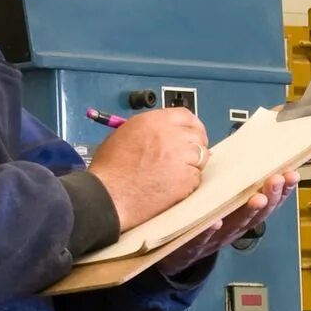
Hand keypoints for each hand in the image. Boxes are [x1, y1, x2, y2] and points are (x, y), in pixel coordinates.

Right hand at [86, 105, 208, 229]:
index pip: (186, 115)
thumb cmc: (109, 168)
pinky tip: (175, 185)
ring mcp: (180, 158)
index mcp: (154, 121)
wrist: (108, 194)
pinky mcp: (185, 179)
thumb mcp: (124, 134)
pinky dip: (190, 181)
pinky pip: (197, 176)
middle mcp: (170, 136)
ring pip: (202, 155)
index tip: (193, 132)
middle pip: (197, 135)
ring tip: (179, 171)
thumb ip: (149, 130)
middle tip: (189, 155)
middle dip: (196, 144)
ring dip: (194, 163)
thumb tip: (165, 134)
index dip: (192, 125)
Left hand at [153, 171, 295, 277]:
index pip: (268, 201)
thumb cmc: (199, 221)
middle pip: (258, 213)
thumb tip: (236, 150)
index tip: (292, 174)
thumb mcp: (217, 200)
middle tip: (277, 180)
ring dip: (249, 211)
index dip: (282, 190)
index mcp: (241, 215)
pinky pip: (202, 238)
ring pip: (237, 225)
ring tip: (259, 198)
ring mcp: (216, 238)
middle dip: (271, 196)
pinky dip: (209, 230)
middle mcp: (234, 227)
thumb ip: (226, 181)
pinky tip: (216, 221)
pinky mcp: (194, 246)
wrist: (174, 252)